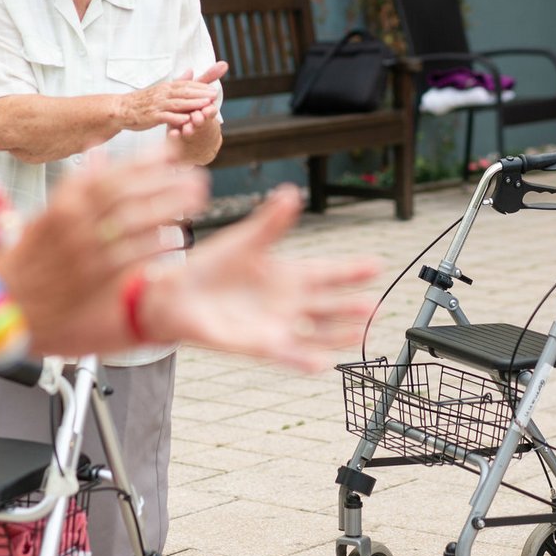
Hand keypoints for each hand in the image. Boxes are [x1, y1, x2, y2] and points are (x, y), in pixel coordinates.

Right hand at [0, 145, 209, 350]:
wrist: (5, 301)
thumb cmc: (31, 255)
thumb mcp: (50, 212)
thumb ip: (79, 184)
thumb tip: (98, 150)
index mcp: (64, 201)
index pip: (111, 172)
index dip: (145, 160)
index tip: (173, 152)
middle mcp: (73, 220)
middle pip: (128, 192)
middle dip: (166, 181)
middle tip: (197, 176)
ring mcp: (84, 248)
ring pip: (134, 221)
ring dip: (168, 207)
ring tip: (197, 200)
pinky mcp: (92, 277)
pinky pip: (131, 256)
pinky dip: (155, 246)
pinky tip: (176, 239)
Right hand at [118, 61, 227, 132]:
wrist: (121, 109)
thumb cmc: (143, 101)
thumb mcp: (161, 90)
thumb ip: (178, 82)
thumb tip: (191, 70)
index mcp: (167, 87)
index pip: (186, 85)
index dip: (201, 87)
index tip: (213, 89)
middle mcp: (163, 94)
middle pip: (184, 92)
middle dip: (200, 93)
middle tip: (214, 95)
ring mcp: (157, 105)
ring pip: (178, 103)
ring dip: (193, 104)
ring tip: (206, 105)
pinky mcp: (152, 116)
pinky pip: (166, 117)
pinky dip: (176, 118)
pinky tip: (186, 120)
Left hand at [136, 185, 379, 371]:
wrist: (178, 295)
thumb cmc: (211, 267)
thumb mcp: (245, 241)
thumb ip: (271, 223)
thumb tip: (291, 193)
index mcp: (289, 274)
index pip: (328, 272)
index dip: (352, 270)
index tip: (376, 265)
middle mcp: (289, 302)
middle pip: (330, 305)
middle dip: (353, 306)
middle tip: (376, 306)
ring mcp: (278, 324)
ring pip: (318, 332)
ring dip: (339, 334)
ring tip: (362, 333)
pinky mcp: (260, 345)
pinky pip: (287, 354)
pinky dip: (304, 360)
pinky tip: (321, 363)